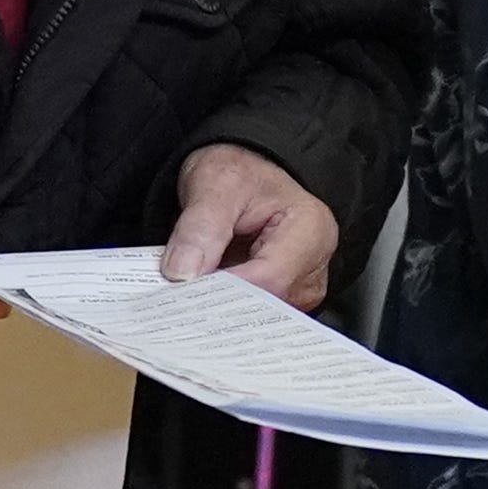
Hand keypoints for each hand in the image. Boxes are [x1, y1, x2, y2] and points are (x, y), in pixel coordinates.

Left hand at [164, 144, 340, 310]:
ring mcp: (300, 286)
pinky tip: (203, 296)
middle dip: (218, 304)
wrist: (246, 172)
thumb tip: (183, 273)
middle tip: (174, 296)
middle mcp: (313, 264)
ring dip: (218, 309)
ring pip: (256, 316)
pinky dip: (223, 308)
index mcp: (310, 229)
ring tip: (188, 291)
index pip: (269, 278)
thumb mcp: (216, 184)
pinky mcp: (283, 297)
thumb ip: (201, 227)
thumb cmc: (241, 173)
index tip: (183, 291)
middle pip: (265, 304)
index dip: (223, 291)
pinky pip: (251, 314)